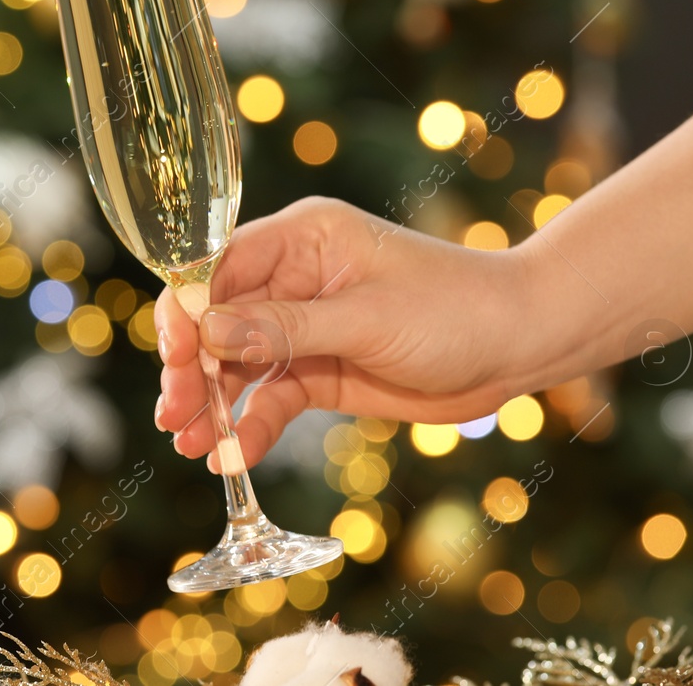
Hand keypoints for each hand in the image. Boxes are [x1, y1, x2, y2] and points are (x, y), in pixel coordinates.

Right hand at [154, 197, 555, 469]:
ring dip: (211, 403)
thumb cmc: (453, 309)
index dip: (187, 309)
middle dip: (191, 367)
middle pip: (217, 320)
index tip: (174, 356)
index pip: (219, 266)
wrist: (519, 347)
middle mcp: (292, 278)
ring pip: (236, 364)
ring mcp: (303, 327)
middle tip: (175, 414)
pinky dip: (249, 426)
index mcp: (302, 238)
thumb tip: (209, 332)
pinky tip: (230, 455)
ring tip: (187, 445)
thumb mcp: (367, 318)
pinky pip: (271, 398)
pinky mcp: (319, 371)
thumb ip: (286, 328)